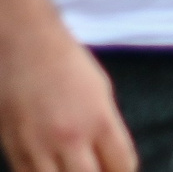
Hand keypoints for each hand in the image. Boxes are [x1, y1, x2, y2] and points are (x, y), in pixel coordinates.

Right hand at [0, 17, 134, 171]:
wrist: (26, 46)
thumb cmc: (67, 64)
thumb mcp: (101, 92)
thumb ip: (106, 127)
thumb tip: (109, 157)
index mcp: (100, 120)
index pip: (123, 165)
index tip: (118, 169)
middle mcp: (71, 138)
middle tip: (97, 168)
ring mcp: (40, 146)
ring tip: (73, 168)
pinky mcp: (14, 149)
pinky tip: (51, 169)